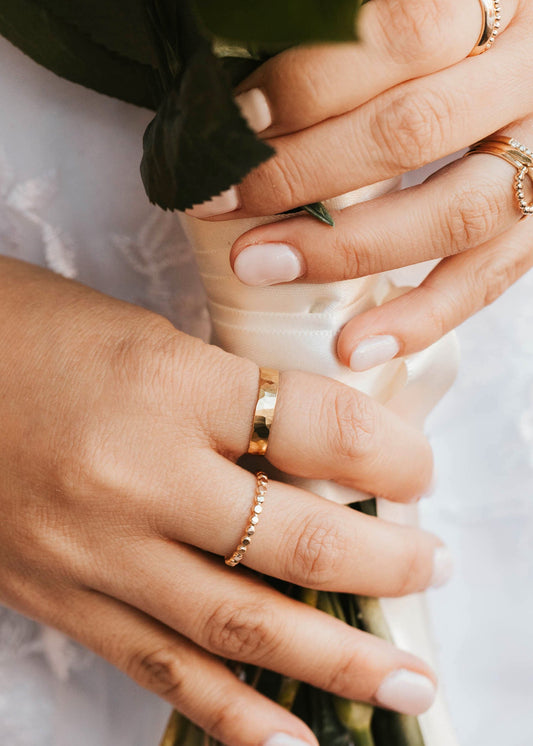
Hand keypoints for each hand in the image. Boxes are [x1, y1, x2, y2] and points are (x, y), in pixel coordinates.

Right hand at [0, 257, 445, 745]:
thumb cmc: (34, 332)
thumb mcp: (147, 337)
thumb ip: (231, 395)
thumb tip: (315, 447)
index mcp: (166, 385)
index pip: (316, 427)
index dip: (388, 454)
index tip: (415, 470)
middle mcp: (136, 476)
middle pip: (294, 539)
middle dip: (385, 563)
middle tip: (432, 568)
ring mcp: (95, 551)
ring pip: (239, 622)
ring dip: (337, 659)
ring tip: (405, 682)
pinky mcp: (62, 598)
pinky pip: (160, 666)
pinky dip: (234, 713)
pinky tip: (294, 741)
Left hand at [209, 0, 530, 369]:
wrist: (506, 63)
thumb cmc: (426, 35)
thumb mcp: (388, 12)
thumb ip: (341, 28)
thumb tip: (232, 72)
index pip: (402, 31)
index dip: (310, 83)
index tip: (235, 118)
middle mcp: (526, 74)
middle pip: (415, 129)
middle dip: (303, 173)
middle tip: (221, 199)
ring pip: (459, 211)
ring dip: (349, 248)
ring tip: (263, 267)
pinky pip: (488, 278)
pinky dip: (421, 318)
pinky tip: (356, 346)